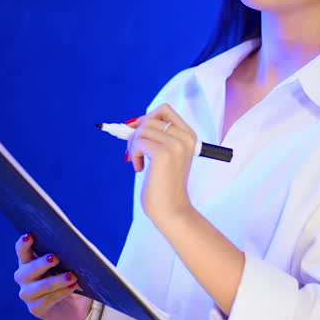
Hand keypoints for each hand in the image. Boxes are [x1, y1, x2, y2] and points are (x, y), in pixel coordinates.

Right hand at [14, 233, 92, 319]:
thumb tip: (76, 243)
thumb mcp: (71, 262)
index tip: (30, 236)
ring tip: (71, 276)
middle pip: (27, 270)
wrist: (76, 304)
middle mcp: (24, 277)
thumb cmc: (70, 275)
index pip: (22, 251)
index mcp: (29, 261)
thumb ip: (69, 251)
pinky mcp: (35, 308)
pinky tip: (72, 287)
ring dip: (56, 280)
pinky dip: (61, 292)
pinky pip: (47, 300)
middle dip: (41, 263)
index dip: (24, 244)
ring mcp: (28, 294)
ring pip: (40, 286)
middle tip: (54, 257)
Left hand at [127, 104, 196, 229]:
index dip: (146, 118)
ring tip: (138, 162)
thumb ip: (156, 137)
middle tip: (134, 152)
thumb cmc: (164, 184)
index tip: (136, 132)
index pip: (165, 110)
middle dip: (136, 133)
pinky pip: (139, 142)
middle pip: (150, 118)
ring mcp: (176, 144)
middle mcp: (185, 137)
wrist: (171, 209)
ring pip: (142, 129)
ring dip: (134, 145)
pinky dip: (134, 155)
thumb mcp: (165, 154)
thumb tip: (131, 122)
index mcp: (189, 136)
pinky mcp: (164, 153)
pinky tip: (140, 168)